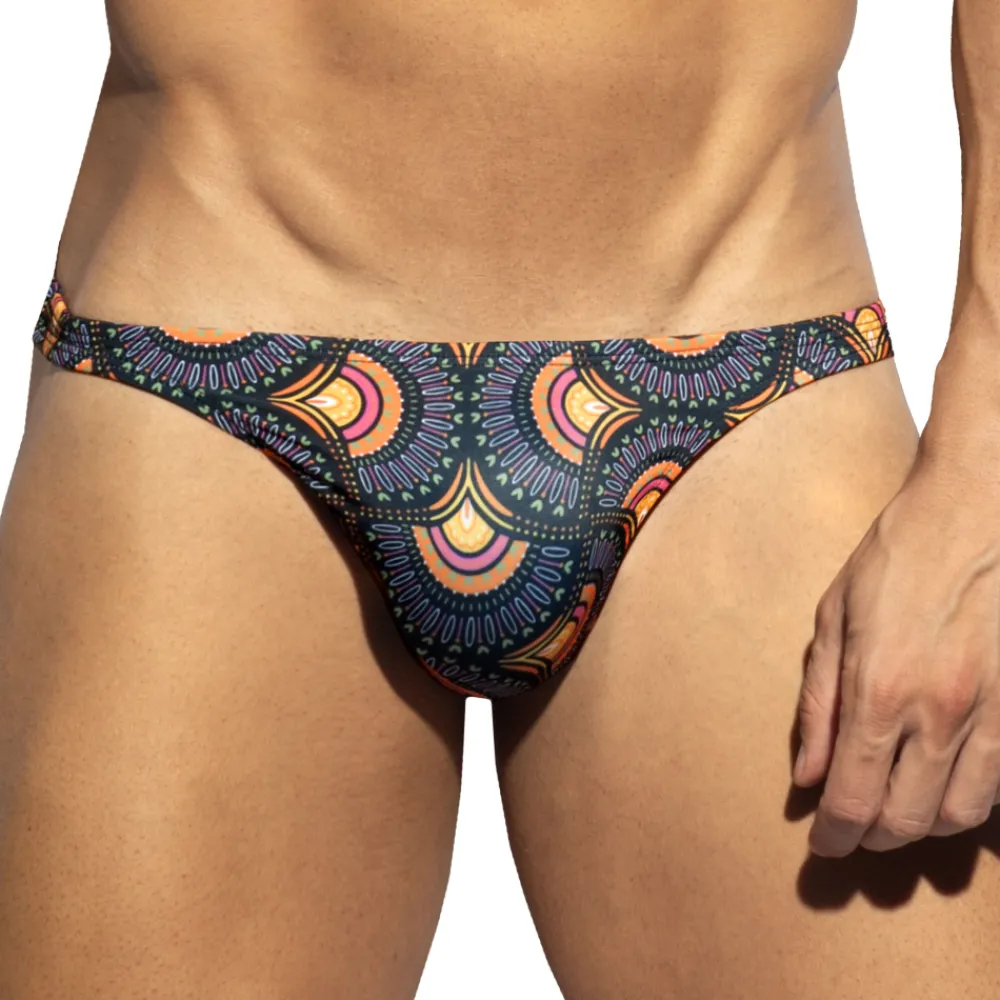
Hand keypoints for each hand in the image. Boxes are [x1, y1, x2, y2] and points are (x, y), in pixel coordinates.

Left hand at [792, 455, 999, 856]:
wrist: (978, 511)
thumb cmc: (896, 559)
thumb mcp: (832, 619)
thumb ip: (817, 704)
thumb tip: (805, 776)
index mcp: (877, 689)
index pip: (852, 798)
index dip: (834, 835)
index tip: (823, 844)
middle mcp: (938, 712)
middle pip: (907, 820)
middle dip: (874, 836)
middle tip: (856, 828)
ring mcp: (994, 712)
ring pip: (963, 815)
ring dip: (925, 827)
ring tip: (899, 810)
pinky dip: (971, 799)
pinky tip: (947, 781)